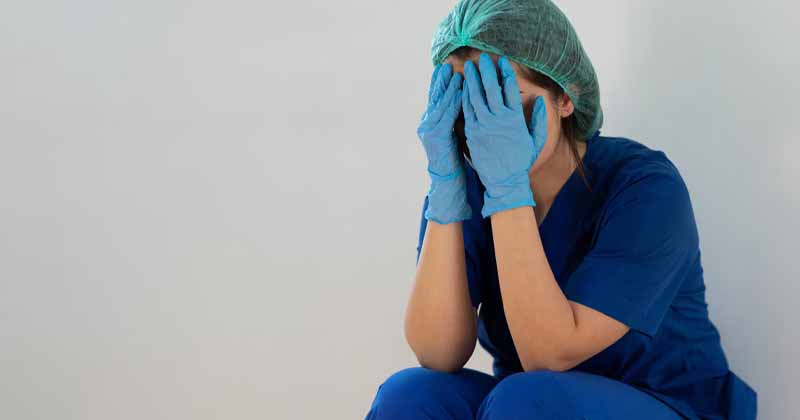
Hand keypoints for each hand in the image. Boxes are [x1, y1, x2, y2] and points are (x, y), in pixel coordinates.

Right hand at [417, 63, 471, 222]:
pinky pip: (447, 116)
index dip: (439, 82)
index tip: (445, 67)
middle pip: (434, 97)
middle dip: (441, 81)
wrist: (448, 178)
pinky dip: (453, 102)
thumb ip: (452, 116)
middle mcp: (427, 123)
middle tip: (447, 65)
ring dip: (448, 88)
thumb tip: (460, 98)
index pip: (435, 97)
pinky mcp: (437, 137)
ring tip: (455, 74)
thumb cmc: (454, 155)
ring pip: (440, 104)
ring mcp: (430, 130)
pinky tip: (459, 92)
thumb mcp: (451, 132)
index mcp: (431, 121)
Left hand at [462, 53, 547, 217]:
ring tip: (469, 67)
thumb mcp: (535, 140)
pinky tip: (462, 87)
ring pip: (476, 96)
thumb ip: (538, 119)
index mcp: (515, 118)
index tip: (502, 61)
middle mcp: (499, 119)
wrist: (504, 181)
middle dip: (487, 70)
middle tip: (483, 58)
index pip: (510, 88)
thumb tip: (540, 100)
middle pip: (491, 87)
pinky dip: (464, 96)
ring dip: (473, 80)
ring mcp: (484, 125)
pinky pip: (467, 110)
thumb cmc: (521, 161)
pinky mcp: (472, 132)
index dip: (505, 73)